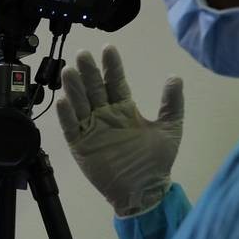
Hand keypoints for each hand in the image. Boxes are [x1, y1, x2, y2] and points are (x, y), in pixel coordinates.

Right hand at [57, 45, 183, 216]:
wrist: (144, 190)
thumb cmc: (156, 161)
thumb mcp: (170, 129)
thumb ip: (172, 104)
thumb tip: (175, 77)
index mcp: (125, 109)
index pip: (115, 82)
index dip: (112, 66)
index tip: (108, 48)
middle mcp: (105, 115)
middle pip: (94, 89)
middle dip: (88, 72)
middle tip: (82, 53)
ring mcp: (92, 130)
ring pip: (80, 104)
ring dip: (74, 88)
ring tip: (69, 71)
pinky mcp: (81, 145)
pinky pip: (71, 127)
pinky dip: (66, 115)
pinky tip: (63, 100)